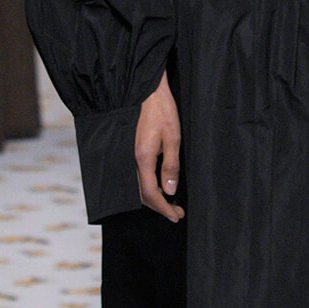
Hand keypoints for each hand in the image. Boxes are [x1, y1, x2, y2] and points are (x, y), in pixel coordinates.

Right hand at [135, 67, 183, 221]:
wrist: (146, 91)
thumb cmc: (162, 112)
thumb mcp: (173, 138)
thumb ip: (171, 166)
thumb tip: (170, 191)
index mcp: (142, 158)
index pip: (151, 194)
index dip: (163, 208)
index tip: (176, 216)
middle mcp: (133, 160)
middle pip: (142, 194)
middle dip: (160, 206)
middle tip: (178, 212)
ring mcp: (130, 155)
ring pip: (139, 186)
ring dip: (155, 198)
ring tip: (172, 202)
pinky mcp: (132, 150)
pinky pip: (138, 176)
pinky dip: (149, 186)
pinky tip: (161, 185)